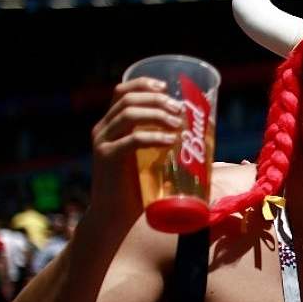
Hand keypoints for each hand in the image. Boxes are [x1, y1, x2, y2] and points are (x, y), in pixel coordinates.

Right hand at [88, 77, 184, 224]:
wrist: (114, 217)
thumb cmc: (137, 190)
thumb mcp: (149, 160)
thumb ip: (162, 145)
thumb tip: (199, 135)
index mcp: (111, 125)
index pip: (122, 92)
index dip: (144, 84)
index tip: (166, 87)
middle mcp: (103, 129)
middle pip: (128, 99)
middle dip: (158, 99)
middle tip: (179, 109)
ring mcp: (103, 143)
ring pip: (129, 115)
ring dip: (158, 115)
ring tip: (178, 124)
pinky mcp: (107, 158)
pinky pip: (132, 140)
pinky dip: (154, 137)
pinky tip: (170, 141)